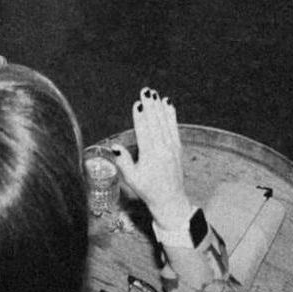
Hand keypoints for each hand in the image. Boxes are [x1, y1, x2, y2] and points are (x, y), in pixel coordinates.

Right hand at [110, 88, 190, 229]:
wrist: (171, 201)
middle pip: (155, 123)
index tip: (137, 104)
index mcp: (150, 157)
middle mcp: (163, 150)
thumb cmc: (148, 190)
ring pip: (165, 123)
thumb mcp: (132, 179)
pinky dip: (171, 114)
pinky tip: (168, 103)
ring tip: (154, 93)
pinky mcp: (178, 147)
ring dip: (159, 106)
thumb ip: (124, 162)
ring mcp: (172, 148)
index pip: (144, 132)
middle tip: (146, 91)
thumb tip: (114, 146)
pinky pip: (174, 127)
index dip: (140, 117)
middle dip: (150, 106)